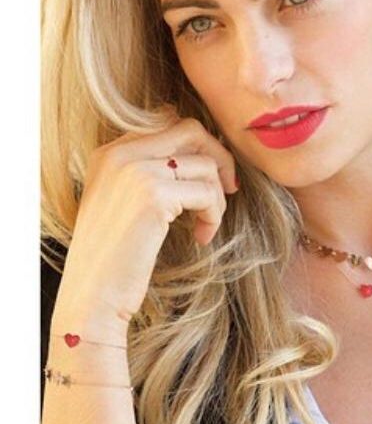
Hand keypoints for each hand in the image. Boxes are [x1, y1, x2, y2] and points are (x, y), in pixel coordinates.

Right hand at [55, 106, 238, 326]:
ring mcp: (135, 171)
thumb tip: (201, 150)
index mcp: (110, 153)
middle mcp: (118, 154)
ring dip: (216, 198)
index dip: (199, 149)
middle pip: (190, 131)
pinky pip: (207, 192)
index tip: (209, 178)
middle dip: (219, 158)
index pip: (169, 126)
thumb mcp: (125, 202)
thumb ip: (151, 172)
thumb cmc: (115, 257)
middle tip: (228, 189)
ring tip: (205, 225)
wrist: (92, 297)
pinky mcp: (153, 195)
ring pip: (205, 165)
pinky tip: (201, 237)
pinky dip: (213, 215)